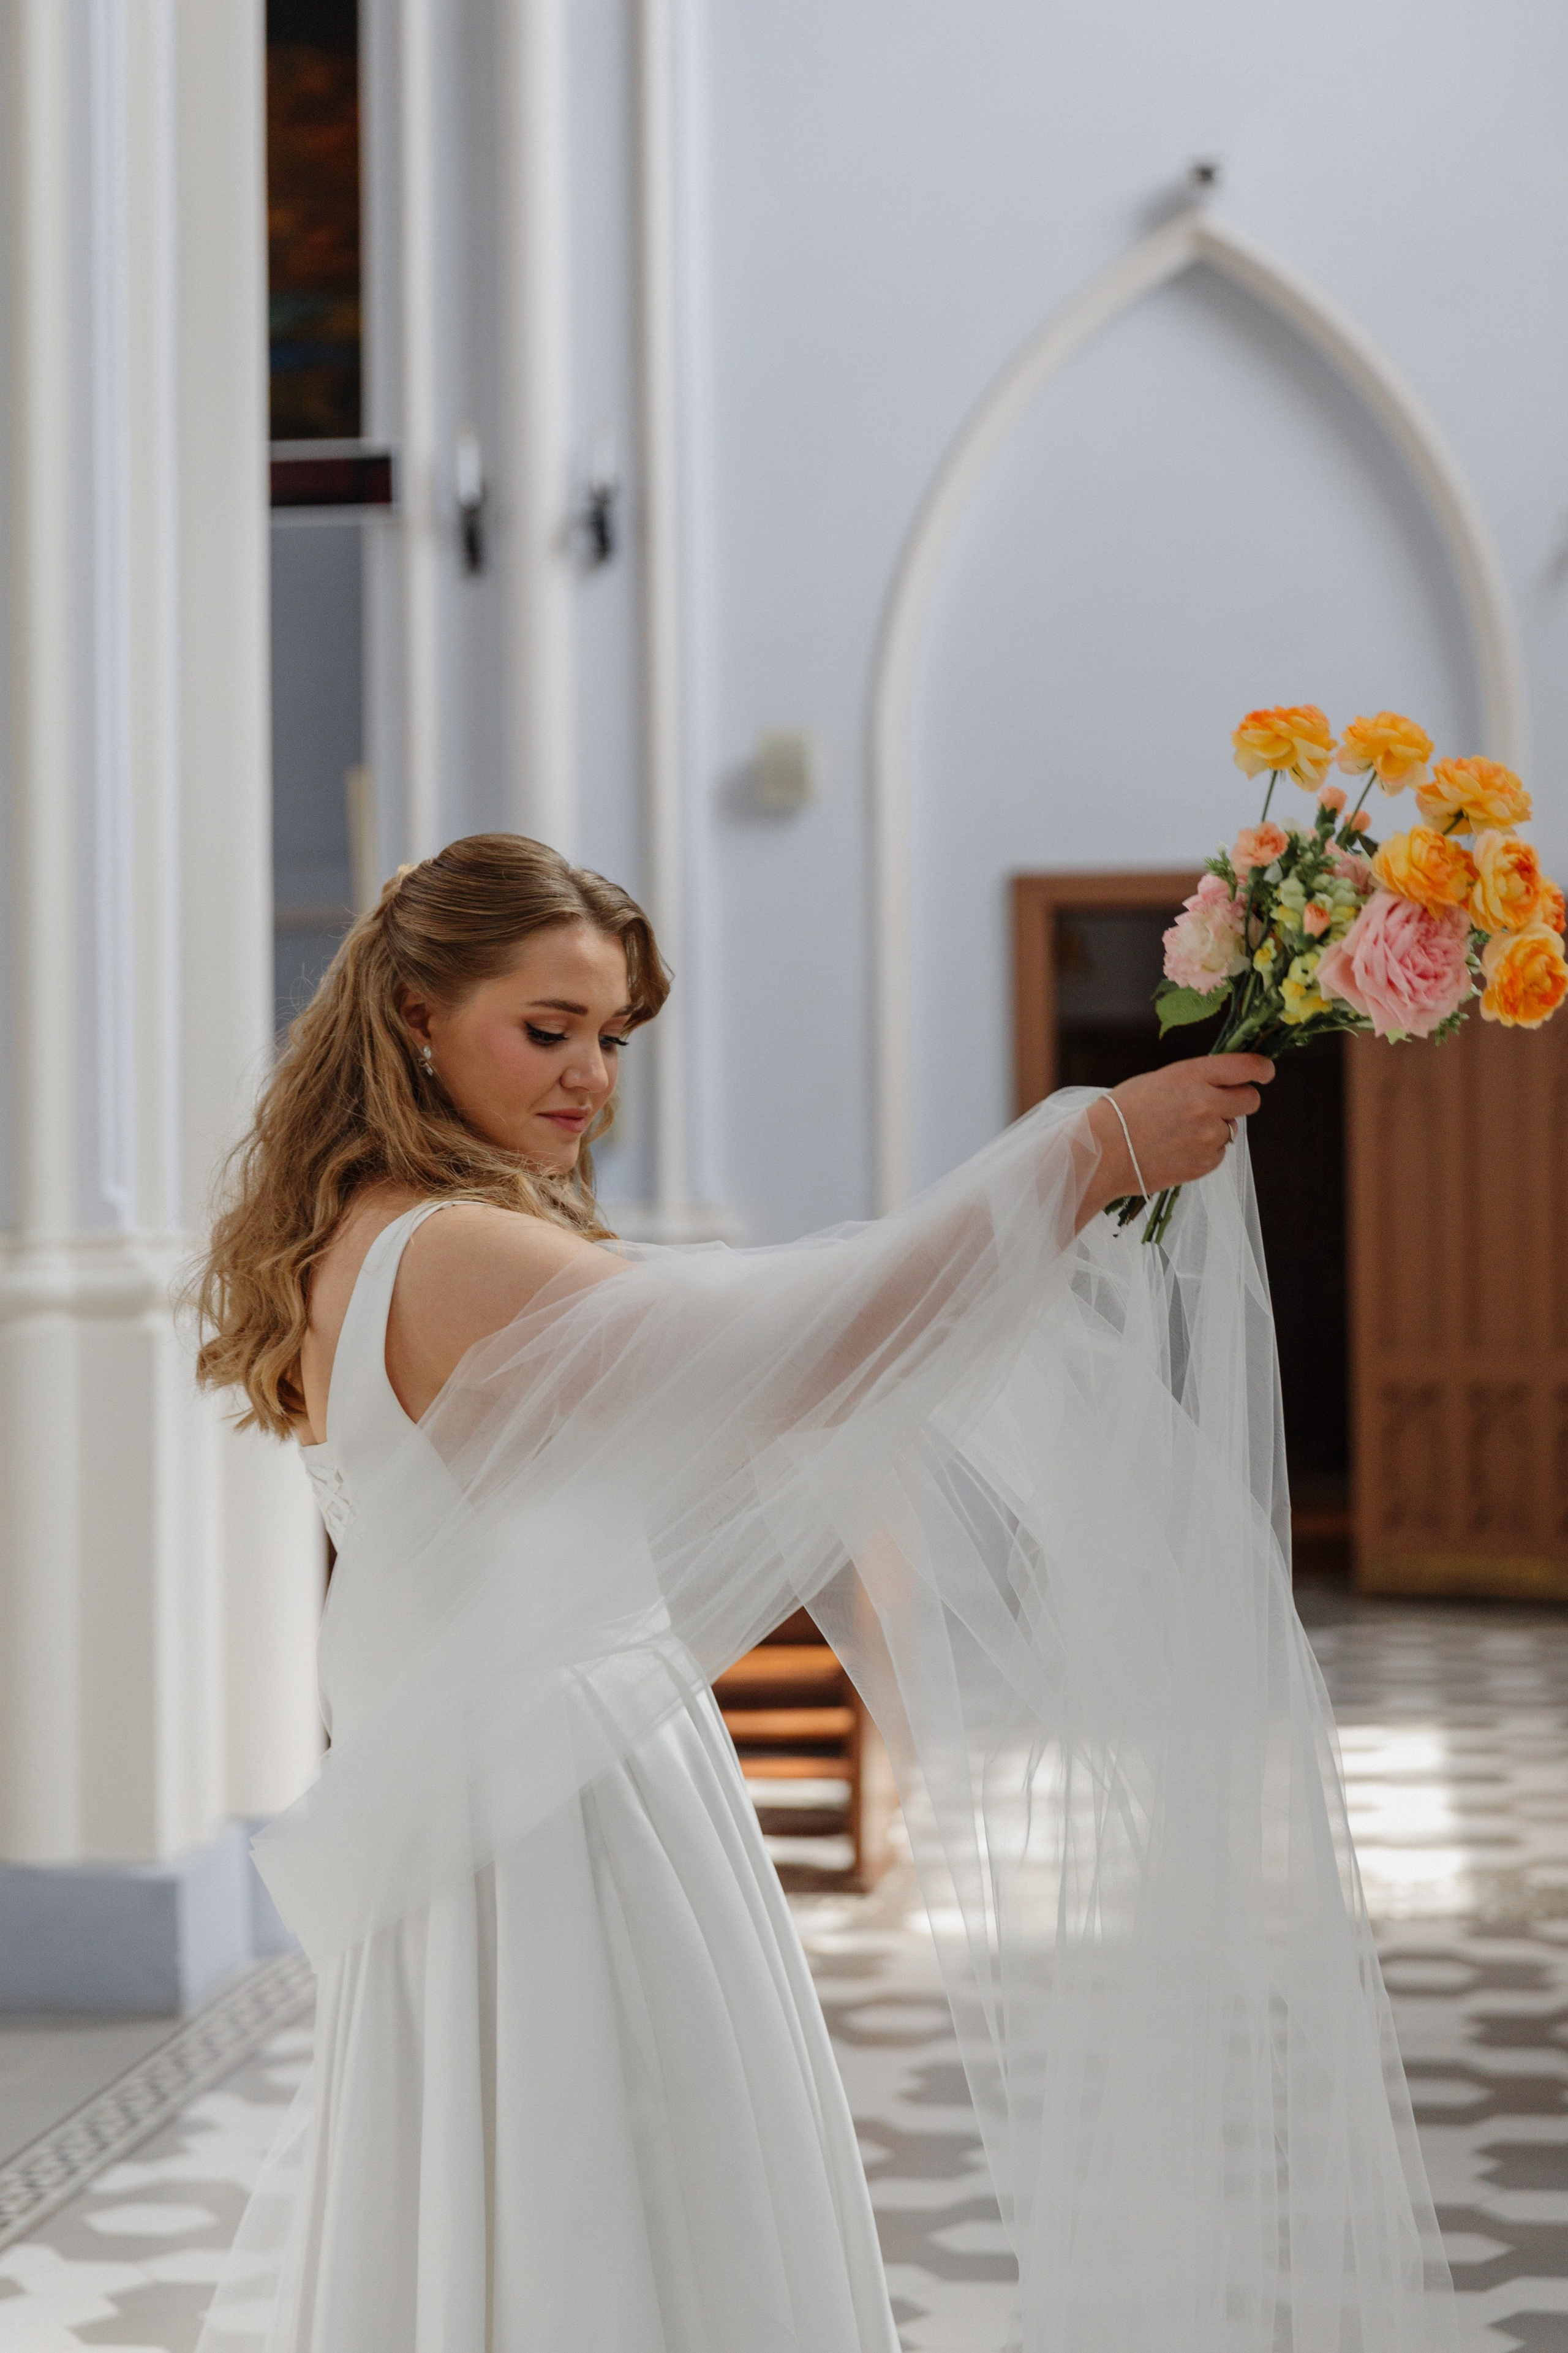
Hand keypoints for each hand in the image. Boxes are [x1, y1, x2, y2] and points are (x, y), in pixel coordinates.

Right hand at [1081, 1054, 1273, 1220]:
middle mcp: (1207, 1104)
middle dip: (1240, 1100)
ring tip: (1177, 1132)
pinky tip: (1175, 1149)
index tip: (1264, 1072)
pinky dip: (1203, 1151)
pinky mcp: (1204, 1163)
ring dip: (1214, 1129)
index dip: (1261, 1069)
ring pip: (1230, 1129)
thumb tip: (1225, 1087)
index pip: (1246, 1067)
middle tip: (1217, 1105)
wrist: (1102, 1152)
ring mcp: (1208, 1136)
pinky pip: (1218, 1152)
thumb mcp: (1160, 1080)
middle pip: (1251, 1100)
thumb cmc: (1123, 1111)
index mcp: (1193, 1076)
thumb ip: (1196, 1080)